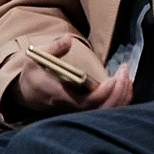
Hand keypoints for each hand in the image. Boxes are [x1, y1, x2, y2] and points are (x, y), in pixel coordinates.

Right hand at [5, 36, 132, 119]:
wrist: (27, 93)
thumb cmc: (33, 74)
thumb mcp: (36, 57)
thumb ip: (53, 48)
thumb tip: (68, 40)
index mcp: (59, 97)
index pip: (85, 104)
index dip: (102, 94)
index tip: (113, 79)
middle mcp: (71, 109)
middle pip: (101, 110)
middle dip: (117, 93)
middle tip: (124, 71)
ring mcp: (78, 113)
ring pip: (106, 112)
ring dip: (121, 96)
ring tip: (127, 76)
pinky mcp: (84, 111)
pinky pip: (106, 110)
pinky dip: (119, 99)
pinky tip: (126, 85)